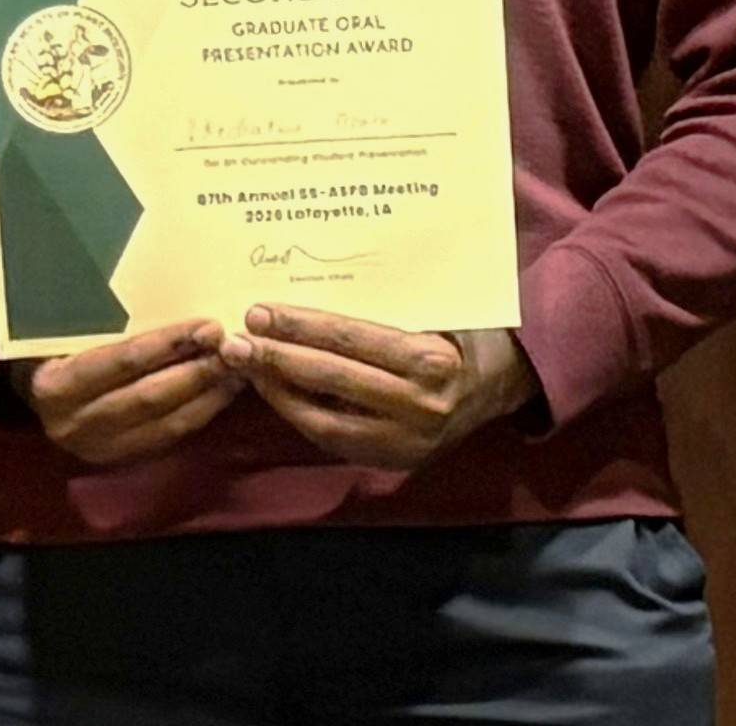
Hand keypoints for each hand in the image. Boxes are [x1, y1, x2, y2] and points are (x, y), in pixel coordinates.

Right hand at [7, 319, 243, 465]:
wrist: (29, 393)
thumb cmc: (45, 346)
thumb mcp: (57, 327)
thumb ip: (96, 318)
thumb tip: (156, 288)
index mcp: (58, 384)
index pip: (123, 361)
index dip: (168, 343)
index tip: (206, 326)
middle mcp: (77, 422)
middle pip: (150, 395)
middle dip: (198, 370)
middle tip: (233, 347)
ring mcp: (100, 446)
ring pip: (166, 422)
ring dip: (207, 395)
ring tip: (238, 368)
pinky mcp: (120, 459)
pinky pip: (168, 438)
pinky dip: (199, 414)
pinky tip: (220, 393)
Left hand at [217, 304, 536, 472]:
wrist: (501, 384)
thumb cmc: (459, 329)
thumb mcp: (433, 306)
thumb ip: (382, 300)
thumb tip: (307, 275)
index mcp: (430, 359)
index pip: (349, 338)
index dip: (299, 326)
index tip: (258, 312)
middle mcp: (421, 405)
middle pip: (331, 378)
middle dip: (276, 358)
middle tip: (235, 339)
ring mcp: (408, 441)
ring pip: (325, 418)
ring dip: (278, 391)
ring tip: (244, 367)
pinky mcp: (395, 461)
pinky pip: (335, 439)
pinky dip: (299, 415)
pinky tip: (273, 391)